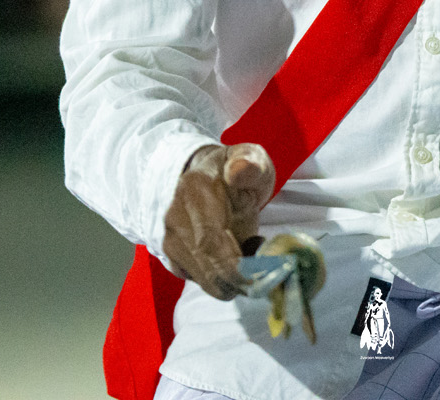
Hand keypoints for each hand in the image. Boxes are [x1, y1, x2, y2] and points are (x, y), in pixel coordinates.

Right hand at [161, 142, 275, 299]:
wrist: (204, 176)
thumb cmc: (236, 171)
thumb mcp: (253, 159)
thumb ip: (251, 162)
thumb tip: (239, 170)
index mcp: (195, 190)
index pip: (210, 241)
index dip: (237, 267)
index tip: (264, 274)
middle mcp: (174, 218)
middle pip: (208, 268)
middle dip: (243, 280)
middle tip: (269, 270)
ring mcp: (170, 240)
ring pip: (206, 280)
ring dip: (236, 279)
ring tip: (250, 250)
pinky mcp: (172, 258)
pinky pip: (201, 281)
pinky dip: (223, 280)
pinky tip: (233, 257)